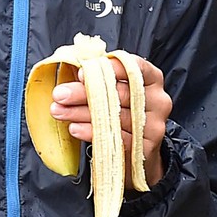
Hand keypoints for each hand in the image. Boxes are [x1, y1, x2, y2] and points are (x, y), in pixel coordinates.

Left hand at [49, 56, 171, 187]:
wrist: (138, 150)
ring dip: (81, 113)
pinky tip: (75, 128)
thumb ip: (100, 77)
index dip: (107, 68)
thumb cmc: (123, 111)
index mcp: (151, 78)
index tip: (81, 73)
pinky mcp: (145, 147)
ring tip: (59, 111)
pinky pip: (116, 138)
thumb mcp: (115, 89)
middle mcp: (158, 100)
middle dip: (84, 93)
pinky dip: (92, 132)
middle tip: (59, 94)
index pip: (134, 66)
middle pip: (119, 92)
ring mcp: (153, 125)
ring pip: (114, 116)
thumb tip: (70, 68)